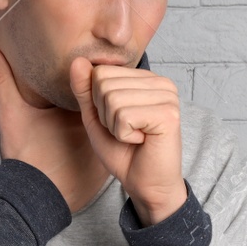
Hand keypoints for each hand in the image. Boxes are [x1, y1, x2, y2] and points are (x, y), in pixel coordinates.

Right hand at [0, 46, 108, 212]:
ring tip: (109, 106)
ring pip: (112, 128)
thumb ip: (3, 80)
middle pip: (107, 109)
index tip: (92, 67)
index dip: (95, 80)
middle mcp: (97, 133)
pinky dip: (111, 142)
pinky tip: (106, 136)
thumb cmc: (25, 156)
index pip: (97, 91)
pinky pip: (114, 148)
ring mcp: (103, 151)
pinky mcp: (105, 170)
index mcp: (79, 115)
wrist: (32, 198)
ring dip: (109, 120)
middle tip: (102, 82)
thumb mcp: (12, 114)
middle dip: (105, 98)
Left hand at [68, 57, 186, 225]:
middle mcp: (160, 82)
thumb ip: (85, 90)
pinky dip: (125, 135)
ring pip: (112, 100)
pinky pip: (124, 116)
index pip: (101, 72)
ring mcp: (167, 96)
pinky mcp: (168, 114)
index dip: (98, 103)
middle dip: (106, 115)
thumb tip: (77, 60)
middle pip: (104, 84)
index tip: (118, 121)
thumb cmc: (124, 153)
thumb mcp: (96, 118)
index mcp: (145, 78)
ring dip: (115, 127)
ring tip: (135, 137)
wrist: (146, 184)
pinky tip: (143, 141)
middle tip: (127, 132)